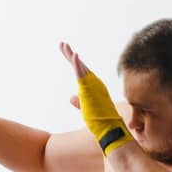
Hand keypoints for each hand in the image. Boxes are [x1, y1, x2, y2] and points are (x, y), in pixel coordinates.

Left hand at [60, 41, 131, 156]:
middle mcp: (94, 82)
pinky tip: (74, 54)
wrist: (110, 127)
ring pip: (79, 66)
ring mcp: (92, 84)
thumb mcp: (86, 109)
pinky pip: (81, 73)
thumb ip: (79, 102)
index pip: (82, 72)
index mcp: (94, 86)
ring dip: (71, 55)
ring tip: (63, 44)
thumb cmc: (101, 121)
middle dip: (70, 54)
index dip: (75, 62)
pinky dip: (77, 63)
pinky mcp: (89, 88)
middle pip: (80, 65)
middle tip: (61, 43)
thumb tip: (71, 98)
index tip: (68, 52)